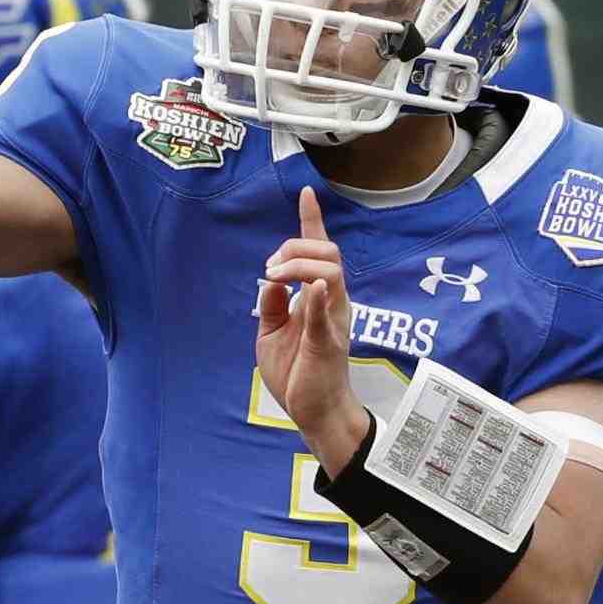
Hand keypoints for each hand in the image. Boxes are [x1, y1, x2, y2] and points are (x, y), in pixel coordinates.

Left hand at [255, 188, 367, 465]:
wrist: (314, 410)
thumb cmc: (297, 371)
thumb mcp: (272, 333)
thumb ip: (271, 304)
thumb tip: (269, 279)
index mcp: (319, 297)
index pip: (319, 252)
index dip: (312, 221)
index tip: (306, 193)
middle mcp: (332, 302)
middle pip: (326, 253)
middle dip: (295, 247)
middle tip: (270, 267)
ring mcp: (333, 320)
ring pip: (330, 273)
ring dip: (300, 265)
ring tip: (275, 275)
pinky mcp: (328, 342)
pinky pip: (324, 314)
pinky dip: (316, 296)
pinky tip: (308, 287)